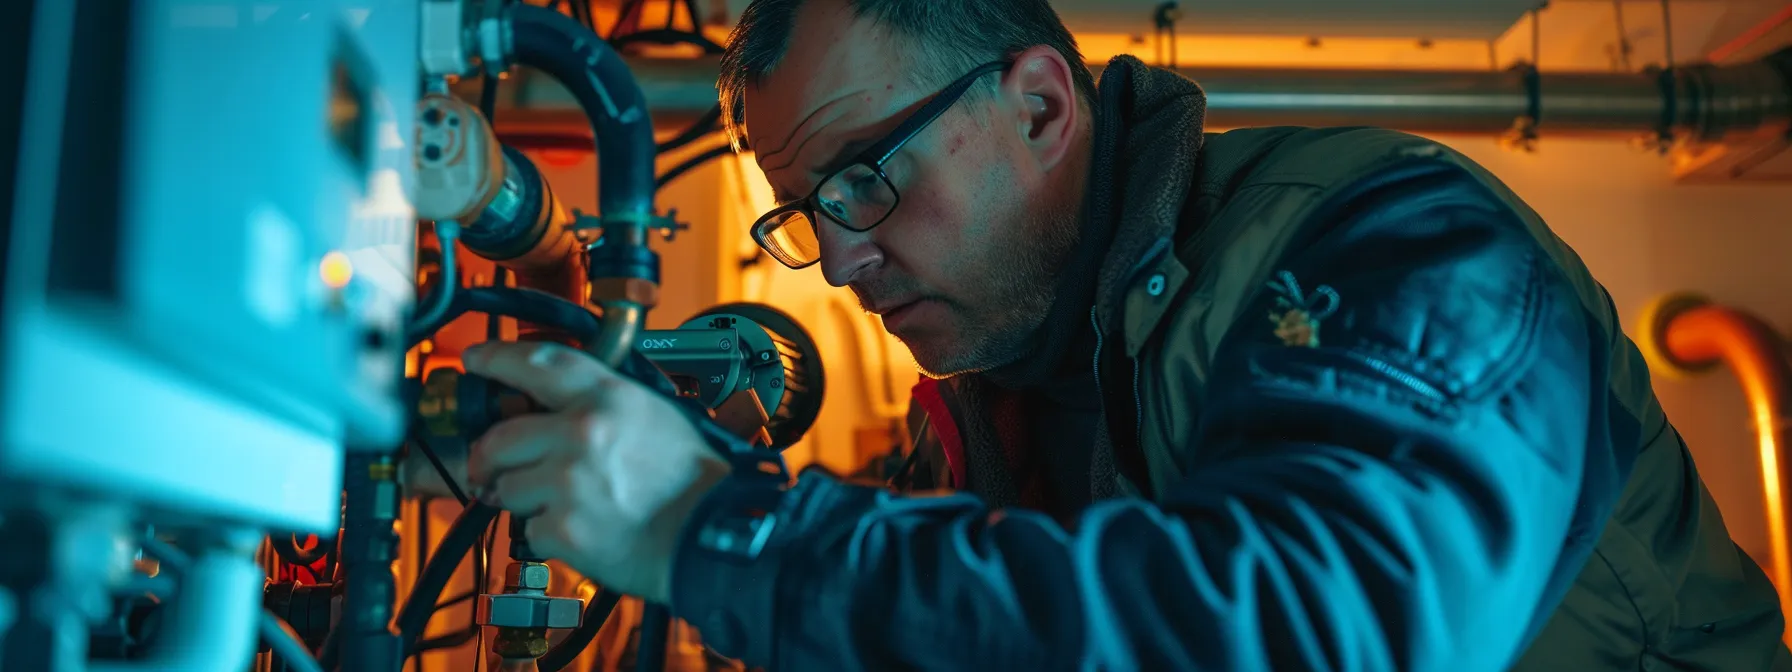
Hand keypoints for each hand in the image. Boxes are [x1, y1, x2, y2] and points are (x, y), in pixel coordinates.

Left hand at [461, 340, 729, 603]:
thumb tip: (552, 406)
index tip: (475, 358)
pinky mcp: (562, 529)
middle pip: (499, 439)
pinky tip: (585, 530)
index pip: (536, 363)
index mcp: (607, 398)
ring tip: (568, 504)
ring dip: (526, 500)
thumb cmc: (692, 480)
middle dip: (488, 459)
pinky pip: (531, 531)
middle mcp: (581, 433)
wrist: (709, 536)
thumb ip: (602, 404)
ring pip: (507, 489)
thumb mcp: (655, 414)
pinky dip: (550, 536)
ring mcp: (567, 483)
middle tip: (490, 469)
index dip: (497, 358)